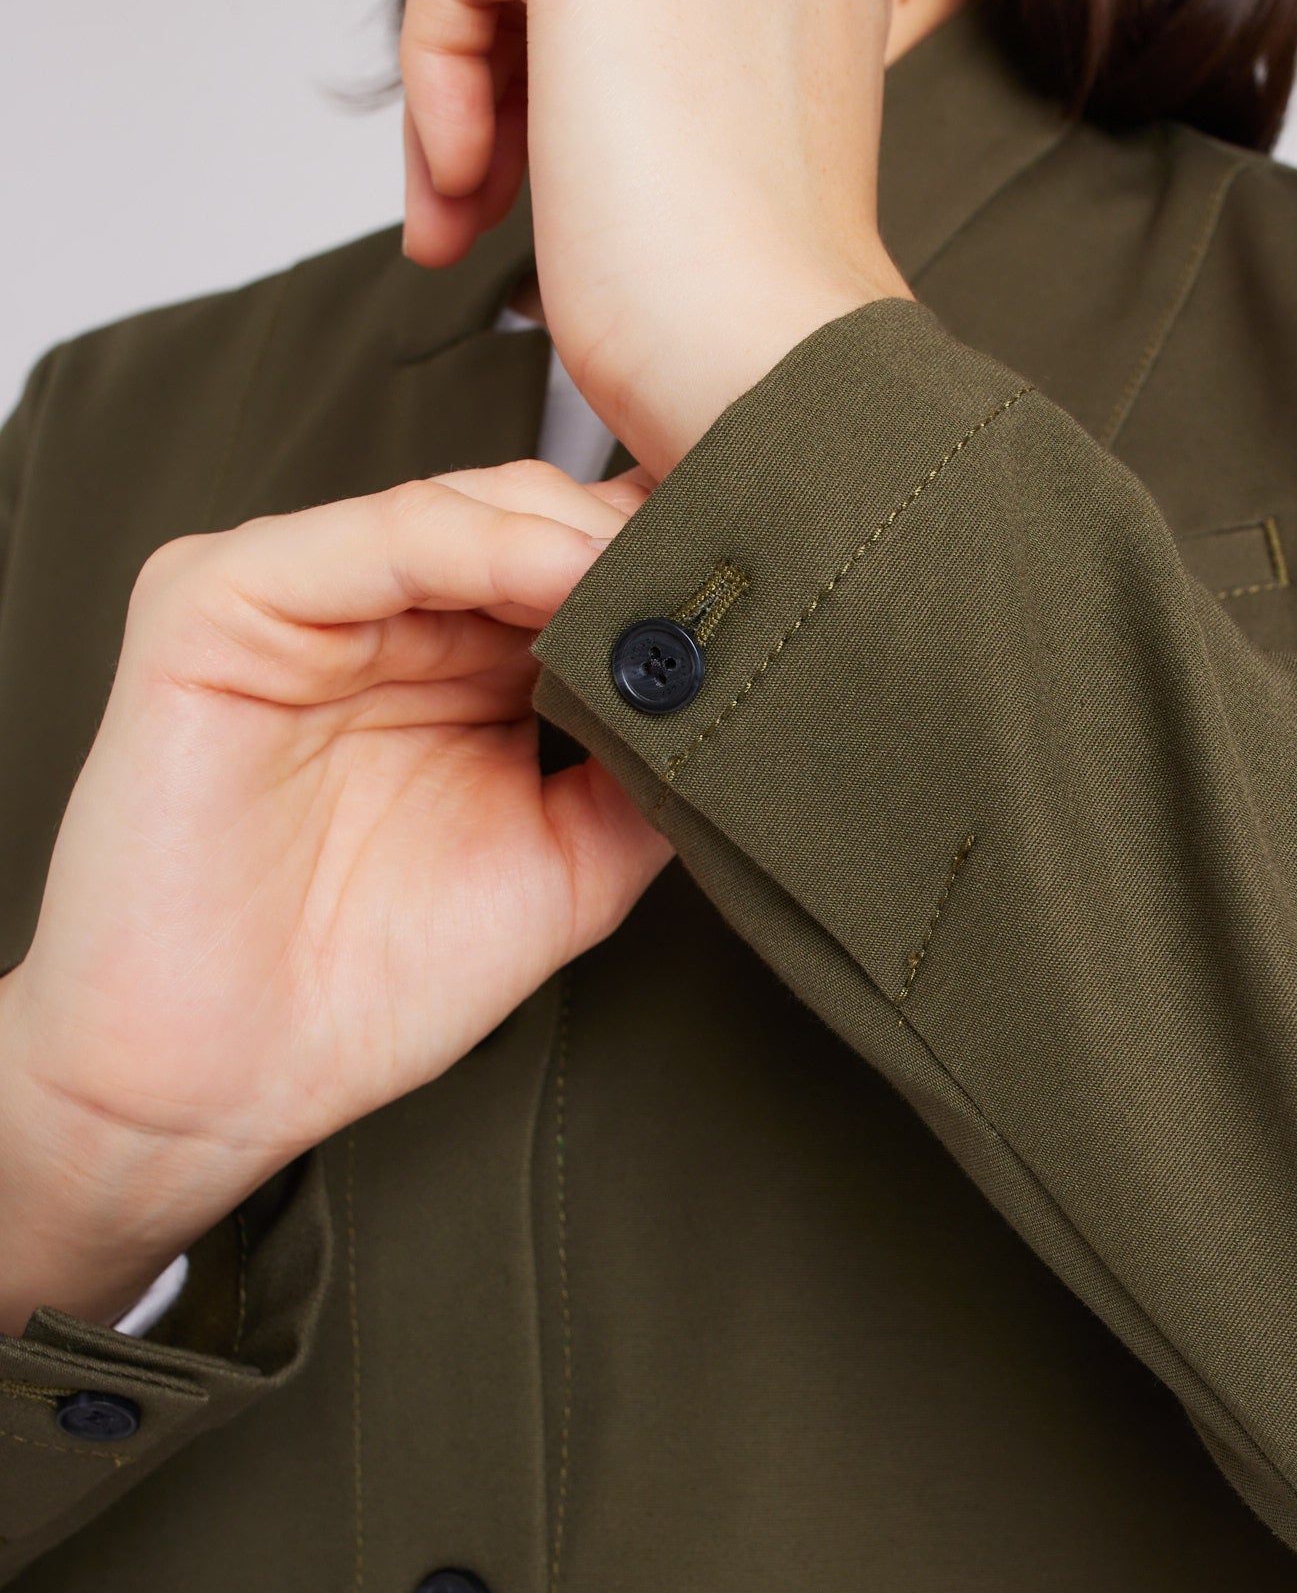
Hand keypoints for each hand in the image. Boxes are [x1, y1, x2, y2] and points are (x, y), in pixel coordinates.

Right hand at [0, 461, 667, 1331]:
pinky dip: (473, 545)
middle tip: (749, 551)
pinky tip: (567, 575)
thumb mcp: (564, 867)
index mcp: (453, 669)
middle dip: (639, 541)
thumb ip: (642, 773)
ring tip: (673, 568)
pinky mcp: (218, 602)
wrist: (219, 1077)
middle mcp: (381, 622)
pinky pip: (367, 541)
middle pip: (531, 527)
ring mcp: (299, 601)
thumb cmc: (370, 984)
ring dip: (577, 538)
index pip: (573, 575)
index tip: (783, 576)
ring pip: (462, 515)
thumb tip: (753, 702)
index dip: (670, 572)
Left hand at [398, 0, 916, 479]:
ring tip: (467, 218)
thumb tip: (565, 38)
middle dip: (506, 76)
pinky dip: (433, 76)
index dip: (575, 64)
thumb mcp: (722, 131)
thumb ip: (666, 45)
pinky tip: (471, 185)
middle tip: (485, 205)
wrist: (772, 360)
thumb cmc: (748, 303)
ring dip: (465, 91)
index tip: (557, 182)